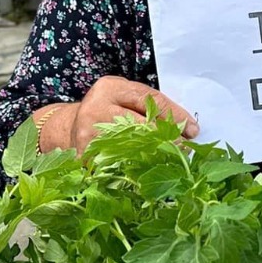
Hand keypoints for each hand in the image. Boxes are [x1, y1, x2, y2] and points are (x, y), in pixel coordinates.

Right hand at [37, 77, 198, 154]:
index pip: (150, 100)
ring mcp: (87, 133)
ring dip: (155, 156)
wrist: (67, 127)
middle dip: (167, 138)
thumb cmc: (106, 111)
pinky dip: (134, 170)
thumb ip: (149, 105)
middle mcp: (96, 107)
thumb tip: (188, 128)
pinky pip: (114, 165)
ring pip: (130, 147)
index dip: (175, 115)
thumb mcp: (124, 97)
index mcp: (110, 88)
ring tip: (172, 162)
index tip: (194, 130)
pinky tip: (149, 174)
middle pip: (141, 124)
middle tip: (186, 150)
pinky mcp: (83, 156)